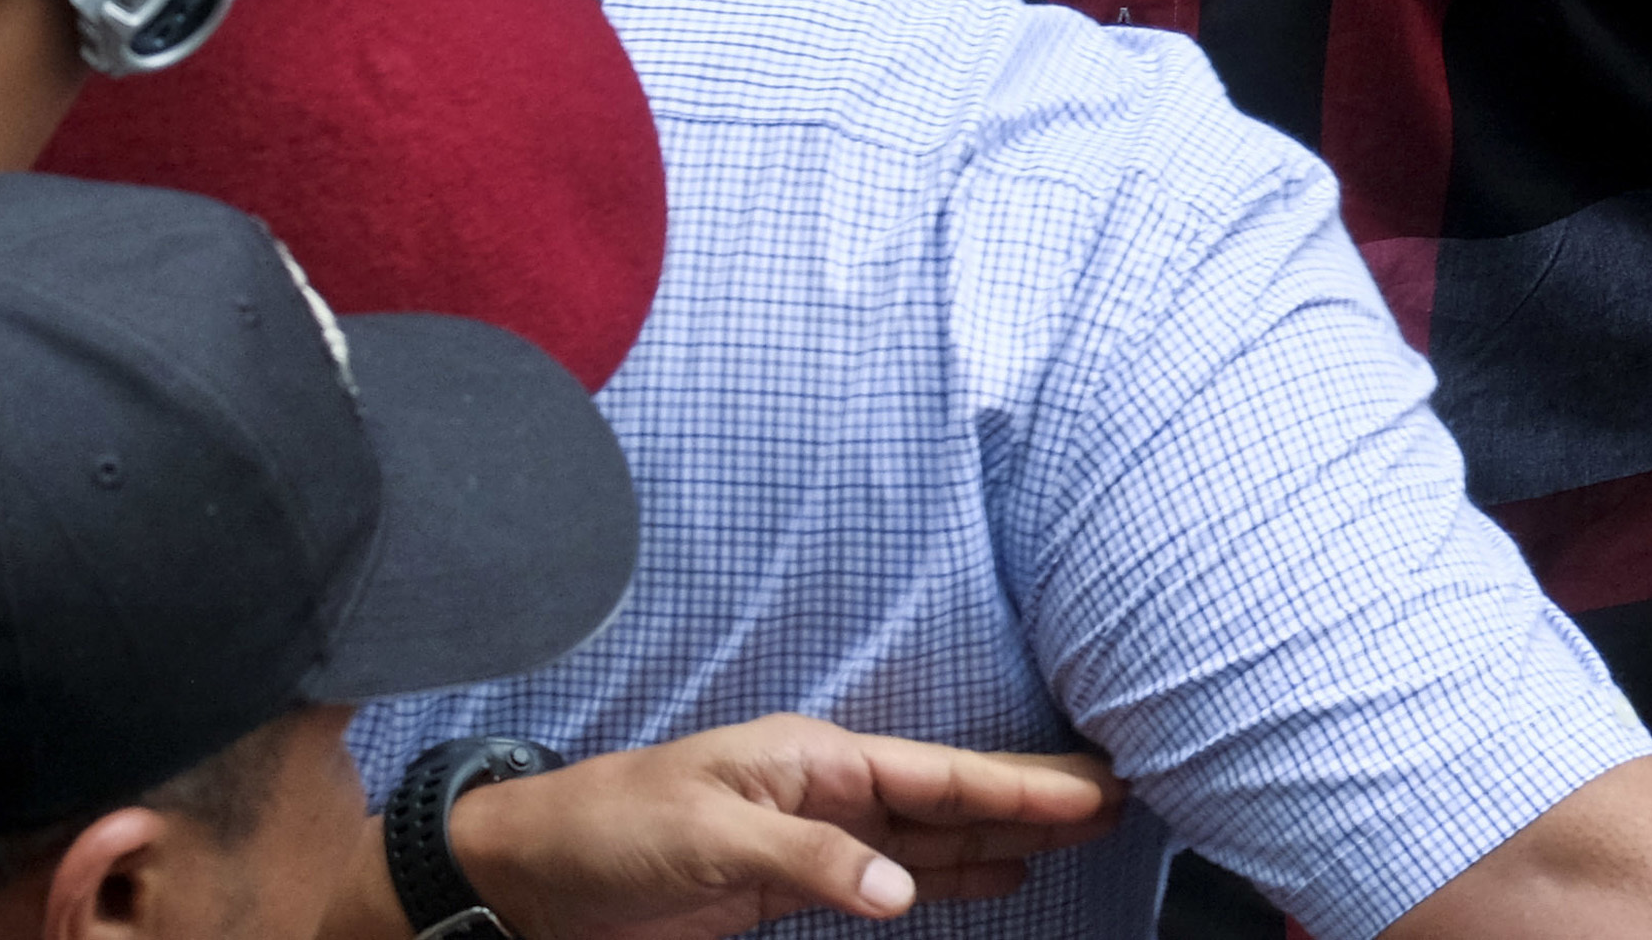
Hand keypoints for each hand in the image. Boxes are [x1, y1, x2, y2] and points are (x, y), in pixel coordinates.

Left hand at [438, 718, 1124, 939]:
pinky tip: (998, 880)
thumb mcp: (709, 839)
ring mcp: (815, 838)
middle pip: (954, 797)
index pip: (940, 776)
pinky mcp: (790, 886)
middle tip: (1123, 797)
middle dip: (1037, 797)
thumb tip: (902, 892)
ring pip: (934, 839)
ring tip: (1083, 834)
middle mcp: (829, 791)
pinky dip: (949, 881)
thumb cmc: (610, 833)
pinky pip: (892, 879)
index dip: (1022, 784)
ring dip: (1006, 838)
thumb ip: (813, 862)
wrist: (528, 875)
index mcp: (817, 759)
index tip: (1096, 787)